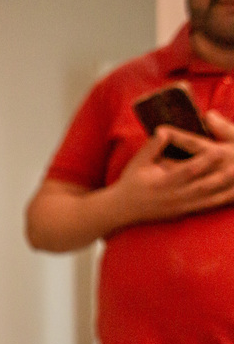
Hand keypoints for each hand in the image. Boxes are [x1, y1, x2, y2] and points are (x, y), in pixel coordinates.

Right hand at [113, 109, 233, 222]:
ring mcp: (179, 206)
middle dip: (223, 176)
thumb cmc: (130, 183)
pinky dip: (219, 201)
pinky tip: (231, 195)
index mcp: (161, 182)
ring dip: (225, 190)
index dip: (205, 160)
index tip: (221, 150)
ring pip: (207, 198)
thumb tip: (164, 130)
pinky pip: (205, 207)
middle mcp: (173, 196)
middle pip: (203, 186)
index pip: (188, 170)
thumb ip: (153, 147)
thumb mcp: (138, 163)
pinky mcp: (182, 213)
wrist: (121, 210)